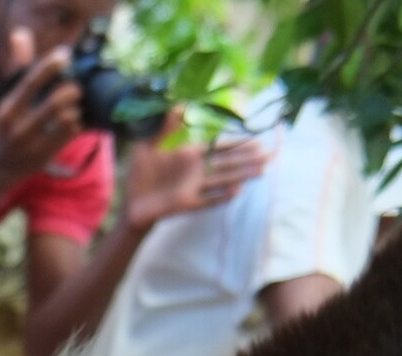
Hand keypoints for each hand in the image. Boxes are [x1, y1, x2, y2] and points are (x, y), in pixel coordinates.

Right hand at [0, 29, 81, 187]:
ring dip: (74, 109)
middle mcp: (17, 128)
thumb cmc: (10, 124)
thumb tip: (21, 34)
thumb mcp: (9, 98)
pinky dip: (75, 123)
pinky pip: (71, 133)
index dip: (49, 66)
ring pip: (66, 119)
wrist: (1, 166)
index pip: (29, 82)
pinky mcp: (46, 155)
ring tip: (72, 107)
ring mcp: (33, 144)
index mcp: (7, 110)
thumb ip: (18, 66)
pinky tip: (72, 122)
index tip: (64, 55)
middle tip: (75, 88)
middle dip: (71, 91)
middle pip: (55, 103)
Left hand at [122, 121, 268, 231]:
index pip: (220, 148)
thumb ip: (164, 127)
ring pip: (223, 180)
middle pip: (228, 163)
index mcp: (190, 155)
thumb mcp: (148, 145)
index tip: (258, 139)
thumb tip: (178, 105)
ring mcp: (193, 188)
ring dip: (242, 175)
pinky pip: (207, 201)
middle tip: (270, 154)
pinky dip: (221, 197)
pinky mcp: (186, 204)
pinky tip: (237, 192)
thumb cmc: (140, 174)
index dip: (238, 144)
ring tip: (262, 170)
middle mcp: (197, 171)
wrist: (131, 202)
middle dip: (248, 159)